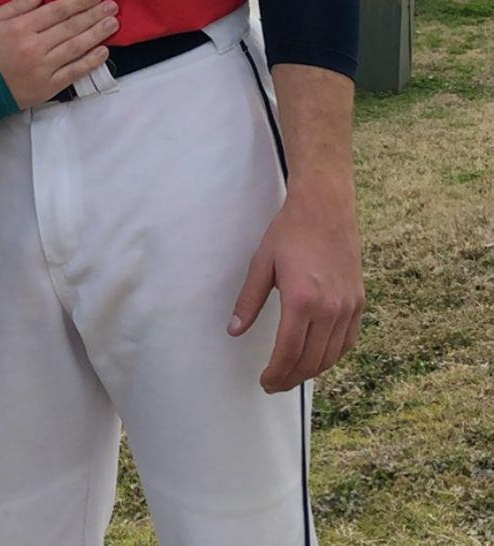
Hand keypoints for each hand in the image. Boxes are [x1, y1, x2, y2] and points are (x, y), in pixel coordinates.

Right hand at [0, 0, 118, 108]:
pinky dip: (89, 62)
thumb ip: (17, 5)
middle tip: (113, 6)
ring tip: (113, 24)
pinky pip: (73, 72)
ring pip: (76, 48)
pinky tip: (103, 51)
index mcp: (21, 27)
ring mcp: (42, 68)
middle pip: (70, 27)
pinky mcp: (47, 86)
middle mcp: (34, 46)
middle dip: (94, 15)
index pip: (56, 11)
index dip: (78, 2)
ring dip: (97, 34)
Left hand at [227, 183, 364, 392]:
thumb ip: (248, 300)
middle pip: (310, 360)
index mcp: (301, 299)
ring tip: (291, 375)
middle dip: (291, 378)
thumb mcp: (262, 264)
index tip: (265, 381)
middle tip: (274, 384)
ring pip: (331, 355)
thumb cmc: (289, 232)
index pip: (288, 351)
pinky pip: (348, 342)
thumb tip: (234, 330)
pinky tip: (317, 359)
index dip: (276, 372)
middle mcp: (329, 308)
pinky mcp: (359, 302)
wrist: (325, 209)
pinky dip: (332, 356)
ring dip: (311, 371)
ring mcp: (348, 307)